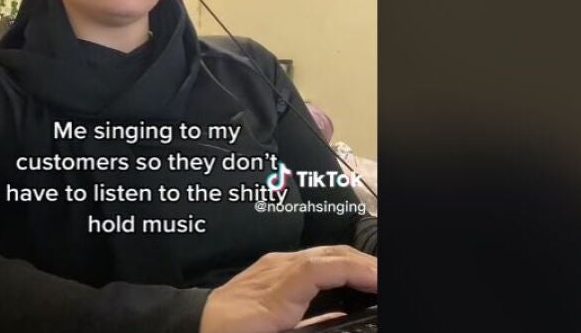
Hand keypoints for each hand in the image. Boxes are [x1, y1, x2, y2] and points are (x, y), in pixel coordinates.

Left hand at [198, 245, 377, 332]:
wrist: (192, 327)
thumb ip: (312, 327)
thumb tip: (340, 321)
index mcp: (271, 296)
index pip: (319, 268)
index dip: (354, 270)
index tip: (380, 279)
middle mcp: (272, 273)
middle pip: (325, 255)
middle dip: (363, 264)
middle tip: (389, 280)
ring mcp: (271, 268)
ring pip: (320, 255)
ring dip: (352, 264)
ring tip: (377, 279)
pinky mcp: (270, 271)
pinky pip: (309, 262)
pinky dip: (335, 267)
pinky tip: (349, 281)